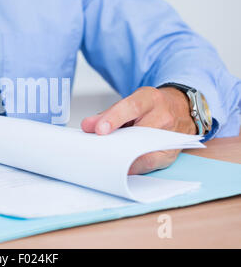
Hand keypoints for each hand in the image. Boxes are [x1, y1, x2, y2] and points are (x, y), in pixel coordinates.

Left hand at [81, 87, 196, 174]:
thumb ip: (108, 114)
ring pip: (146, 152)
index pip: (131, 108)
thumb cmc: (151, 107)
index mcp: (150, 99)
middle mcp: (164, 116)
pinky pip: (151, 164)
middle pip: (139, 132)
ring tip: (107, 161)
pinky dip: (134, 167)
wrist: (179, 109)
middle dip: (117, 144)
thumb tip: (87, 126)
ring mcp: (170, 136)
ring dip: (125, 159)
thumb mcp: (130, 102)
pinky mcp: (171, 153)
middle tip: (99, 152)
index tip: (99, 130)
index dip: (114, 119)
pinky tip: (121, 168)